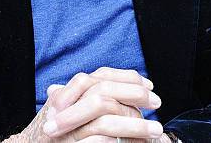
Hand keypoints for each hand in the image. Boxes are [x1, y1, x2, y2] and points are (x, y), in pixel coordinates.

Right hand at [5, 66, 163, 140]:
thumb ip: (87, 100)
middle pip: (104, 88)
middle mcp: (66, 100)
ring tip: (156, 131)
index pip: (102, 75)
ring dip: (134, 123)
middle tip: (157, 103)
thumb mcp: (71, 112)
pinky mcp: (69, 141)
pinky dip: (118, 141)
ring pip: (103, 112)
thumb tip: (117, 94)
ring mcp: (66, 121)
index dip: (127, 78)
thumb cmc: (53, 134)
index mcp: (70, 91)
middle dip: (134, 94)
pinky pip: (97, 138)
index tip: (149, 85)